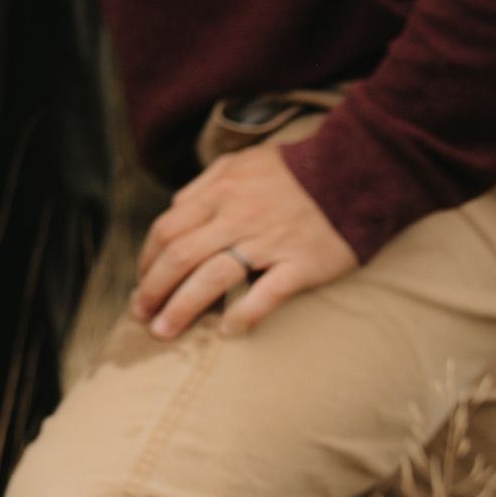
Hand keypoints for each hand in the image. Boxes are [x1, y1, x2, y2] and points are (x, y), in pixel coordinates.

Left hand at [130, 144, 358, 338]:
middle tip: (140, 315)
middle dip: (153, 289)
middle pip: (180, 256)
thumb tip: (174, 211)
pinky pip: (266, 294)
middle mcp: (237, 216)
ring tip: (165, 331)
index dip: (147, 260)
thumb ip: (203, 187)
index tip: (140, 283)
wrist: (355, 172)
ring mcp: (269, 241)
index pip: (166, 229)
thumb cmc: (291, 171)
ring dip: (182, 308)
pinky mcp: (302, 263)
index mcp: (218, 193)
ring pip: (212, 277)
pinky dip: (243, 315)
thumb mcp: (239, 164)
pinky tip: (227, 333)